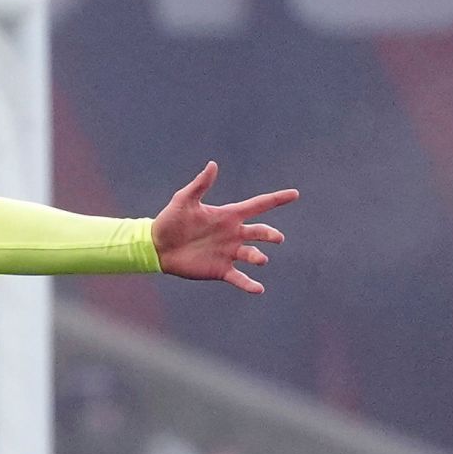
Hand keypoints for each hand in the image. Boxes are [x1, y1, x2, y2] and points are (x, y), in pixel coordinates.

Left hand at [152, 161, 297, 294]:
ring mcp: (229, 253)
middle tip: (277, 238)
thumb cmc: (170, 221)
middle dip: (270, 235)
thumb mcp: (184, 200)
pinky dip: (249, 284)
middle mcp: (233, 234)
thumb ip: (200, 185)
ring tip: (260, 259)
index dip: (276, 200)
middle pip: (260, 232)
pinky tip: (258, 289)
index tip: (294, 194)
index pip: (258, 205)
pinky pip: (239, 278)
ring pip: (252, 254)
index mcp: (228, 216)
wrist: (157, 247)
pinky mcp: (220, 270)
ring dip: (258, 257)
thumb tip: (213, 164)